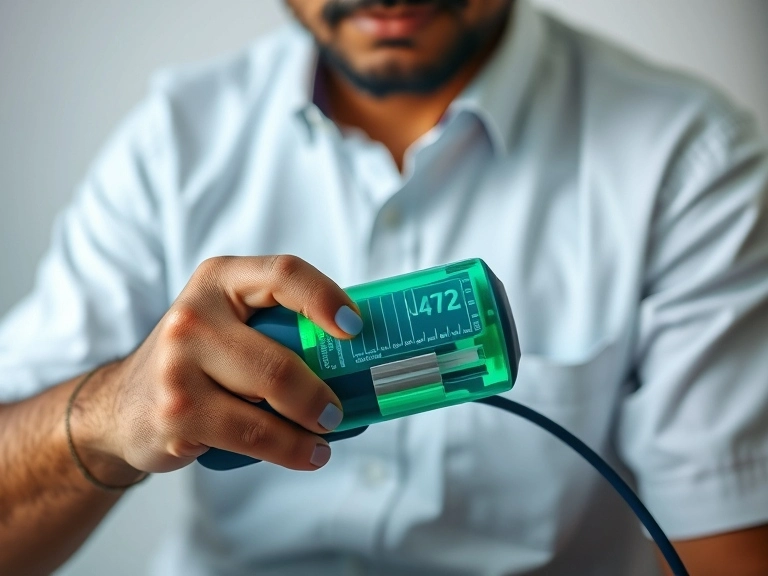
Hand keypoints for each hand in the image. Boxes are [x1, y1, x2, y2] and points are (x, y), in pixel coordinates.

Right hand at [71, 255, 362, 479]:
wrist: (124, 405)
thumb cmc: (197, 359)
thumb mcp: (228, 322)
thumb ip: (279, 325)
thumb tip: (357, 356)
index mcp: (220, 279)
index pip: (284, 274)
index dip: (326, 298)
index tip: (356, 328)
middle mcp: (195, 315)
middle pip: (281, 356)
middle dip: (322, 392)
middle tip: (339, 409)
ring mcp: (180, 365)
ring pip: (270, 398)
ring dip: (312, 425)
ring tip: (327, 434)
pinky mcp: (177, 412)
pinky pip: (253, 436)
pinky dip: (291, 450)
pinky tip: (308, 454)